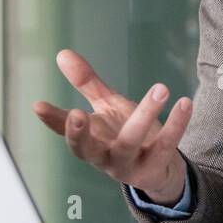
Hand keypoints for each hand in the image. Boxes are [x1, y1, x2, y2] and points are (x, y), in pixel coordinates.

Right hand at [31, 49, 192, 203]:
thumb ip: (86, 84)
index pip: (65, 131)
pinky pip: (166, 144)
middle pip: (87, 149)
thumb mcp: (106, 108)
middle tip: (77, 113)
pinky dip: (177, 123)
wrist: (158, 169)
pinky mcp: (155, 166)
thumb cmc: (125, 134)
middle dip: (79, 134)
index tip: (38, 105)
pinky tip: (184, 102)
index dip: (52, 120)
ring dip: (145, 114)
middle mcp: (103, 156)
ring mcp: (128, 165)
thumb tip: (62, 53)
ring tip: (161, 87)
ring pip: (130, 142)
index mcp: (89, 140)